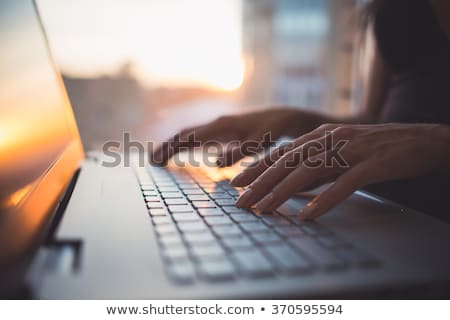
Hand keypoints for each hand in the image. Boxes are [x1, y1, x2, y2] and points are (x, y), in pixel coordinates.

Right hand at [151, 108, 322, 165]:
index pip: (189, 138)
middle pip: (185, 135)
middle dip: (167, 147)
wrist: (285, 117)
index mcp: (221, 126)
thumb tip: (215, 163)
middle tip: (151, 161)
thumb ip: (240, 152)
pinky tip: (183, 153)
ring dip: (174, 146)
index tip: (156, 160)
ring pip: (190, 135)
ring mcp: (219, 127)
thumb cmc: (275, 129)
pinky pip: (200, 137)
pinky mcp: (224, 132)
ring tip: (159, 158)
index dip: (171, 149)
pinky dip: (187, 145)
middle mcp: (216, 124)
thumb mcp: (261, 142)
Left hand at [230, 123, 449, 219]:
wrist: (419, 139)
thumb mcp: (339, 152)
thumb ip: (316, 166)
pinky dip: (325, 199)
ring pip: (309, 171)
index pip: (281, 153)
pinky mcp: (372, 163)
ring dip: (283, 192)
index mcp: (320, 136)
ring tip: (264, 210)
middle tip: (241, 202)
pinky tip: (309, 214)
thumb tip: (290, 185)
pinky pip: (345, 183)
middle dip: (260, 183)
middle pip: (288, 162)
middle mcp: (330, 139)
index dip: (257, 169)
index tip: (236, 184)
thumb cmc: (376, 148)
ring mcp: (351, 149)